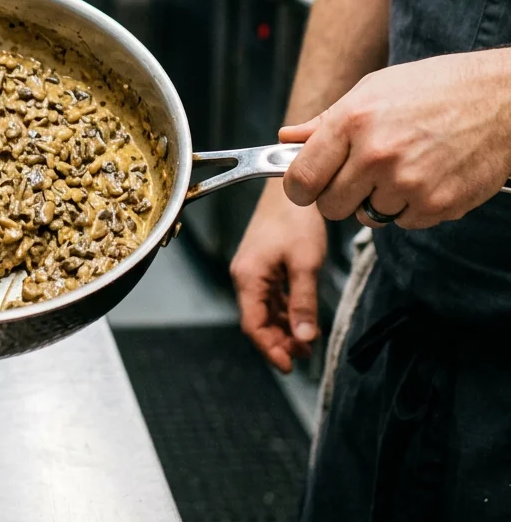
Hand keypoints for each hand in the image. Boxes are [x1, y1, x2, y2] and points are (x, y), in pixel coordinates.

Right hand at [231, 184, 326, 372]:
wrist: (291, 186)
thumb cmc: (296, 220)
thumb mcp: (305, 264)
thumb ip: (304, 302)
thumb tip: (304, 338)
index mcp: (248, 276)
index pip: (253, 324)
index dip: (270, 349)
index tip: (289, 366)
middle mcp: (245, 274)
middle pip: (257, 319)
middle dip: (279, 341)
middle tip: (303, 357)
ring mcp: (253, 268)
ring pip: (265, 308)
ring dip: (284, 327)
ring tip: (307, 343)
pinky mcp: (263, 262)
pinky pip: (271, 295)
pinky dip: (285, 310)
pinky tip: (302, 318)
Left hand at [281, 49, 510, 229]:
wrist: (501, 99)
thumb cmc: (433, 89)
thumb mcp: (371, 90)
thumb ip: (324, 122)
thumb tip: (286, 139)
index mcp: (352, 121)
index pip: (301, 178)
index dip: (298, 188)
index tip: (304, 187)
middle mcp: (376, 154)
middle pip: (329, 206)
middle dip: (336, 196)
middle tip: (356, 176)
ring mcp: (408, 183)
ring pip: (367, 216)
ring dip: (377, 200)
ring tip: (401, 167)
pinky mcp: (438, 205)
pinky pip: (404, 222)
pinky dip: (410, 207)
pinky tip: (426, 176)